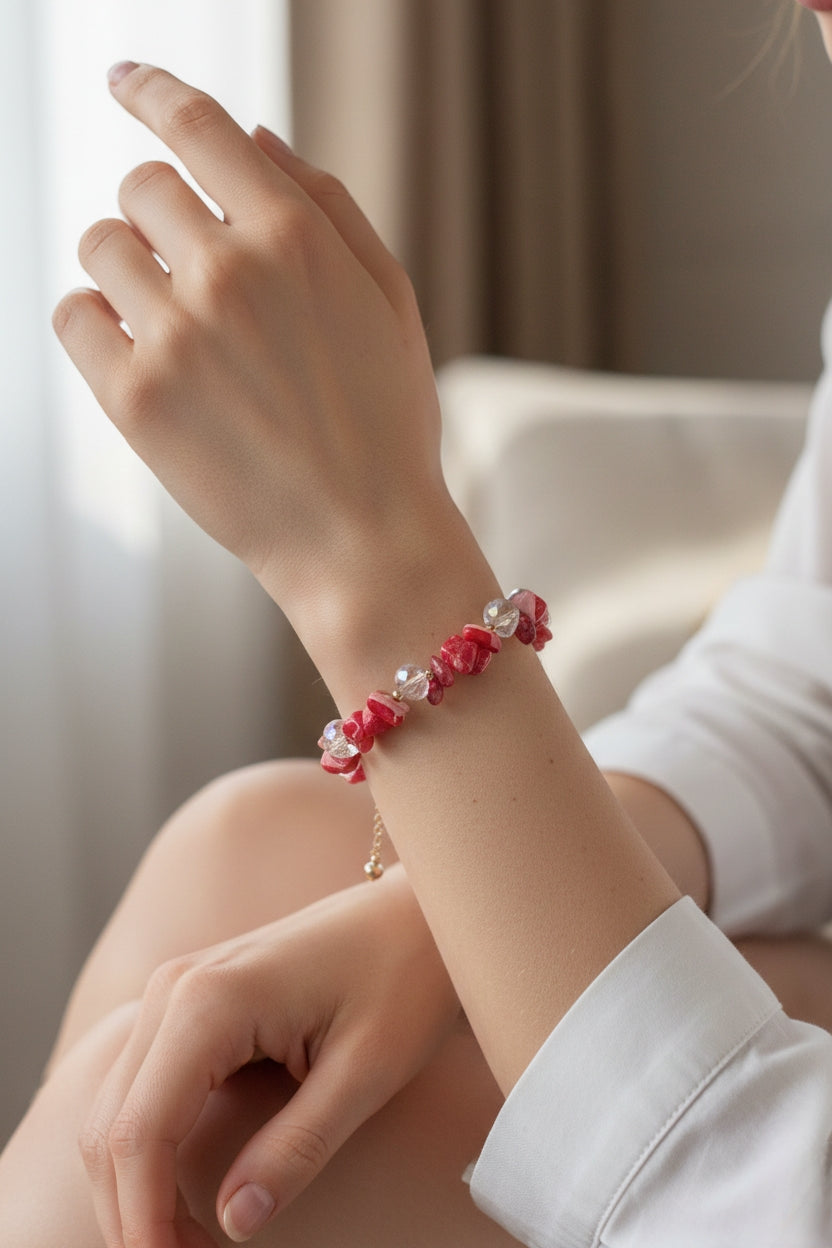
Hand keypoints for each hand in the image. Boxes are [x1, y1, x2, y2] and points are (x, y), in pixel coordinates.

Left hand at [53, 64, 449, 620]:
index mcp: (295, 238)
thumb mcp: (389, 300)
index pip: (198, 126)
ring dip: (127, 268)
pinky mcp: (133, 398)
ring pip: (99, 246)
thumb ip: (328, 205)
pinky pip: (72, 315)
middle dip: (163, 218)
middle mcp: (228, 272)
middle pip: (142, 186)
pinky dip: (96, 322)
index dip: (152, 91)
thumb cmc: (385, 422)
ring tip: (172, 323)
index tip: (127, 81)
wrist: (361, 538)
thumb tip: (257, 137)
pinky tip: (140, 352)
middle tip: (195, 276)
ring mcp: (175, 335)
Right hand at [78, 865, 459, 1246]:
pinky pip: (141, 1083)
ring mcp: (177, 987)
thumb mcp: (365, 1073)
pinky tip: (183, 1190)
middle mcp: (175, 987)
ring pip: (114, 1107)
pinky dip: (146, 1146)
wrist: (419, 913)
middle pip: (109, 1126)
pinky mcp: (190, 998)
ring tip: (188, 1243)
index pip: (139, 1132)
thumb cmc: (405, 979)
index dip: (146, 1219)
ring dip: (135, 1184)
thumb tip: (233, 1223)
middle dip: (134, 1213)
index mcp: (209, 1001)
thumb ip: (296, 1148)